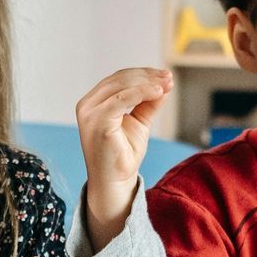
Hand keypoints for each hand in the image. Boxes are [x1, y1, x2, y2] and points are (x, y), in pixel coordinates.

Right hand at [76, 68, 171, 243]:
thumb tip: (165, 84)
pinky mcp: (97, 122)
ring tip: (167, 84)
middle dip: (148, 75)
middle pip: (120, 79)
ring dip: (148, 82)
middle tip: (169, 78)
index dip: (143, 74)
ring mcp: (90, 113)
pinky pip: (121, 99)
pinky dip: (141, 92)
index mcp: (93, 103)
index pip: (118, 79)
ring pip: (121, 86)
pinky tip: (158, 92)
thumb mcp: (140, 122)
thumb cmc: (124, 154)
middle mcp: (87, 105)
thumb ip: (149, 103)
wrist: (115, 182)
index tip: (166, 76)